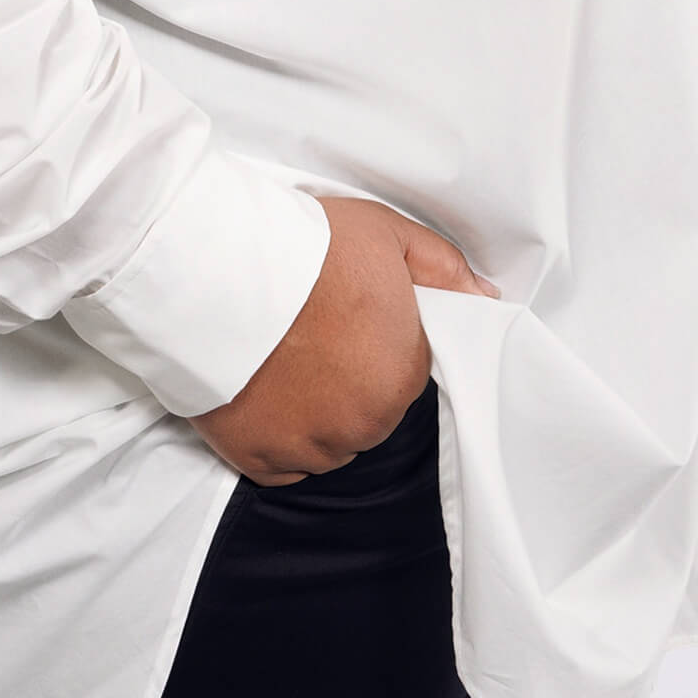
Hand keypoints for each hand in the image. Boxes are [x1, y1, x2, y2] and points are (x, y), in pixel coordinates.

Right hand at [188, 197, 498, 487]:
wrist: (214, 268)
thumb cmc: (302, 247)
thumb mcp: (387, 234)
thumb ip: (442, 270)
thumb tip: (483, 299)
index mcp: (401, 373)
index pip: (404, 371)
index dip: (376, 342)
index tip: (346, 318)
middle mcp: (363, 423)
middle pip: (368, 412)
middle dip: (347, 380)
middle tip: (311, 334)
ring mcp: (308, 446)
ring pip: (328, 442)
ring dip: (313, 413)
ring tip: (281, 360)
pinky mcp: (257, 458)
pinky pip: (282, 463)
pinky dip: (274, 436)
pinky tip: (262, 391)